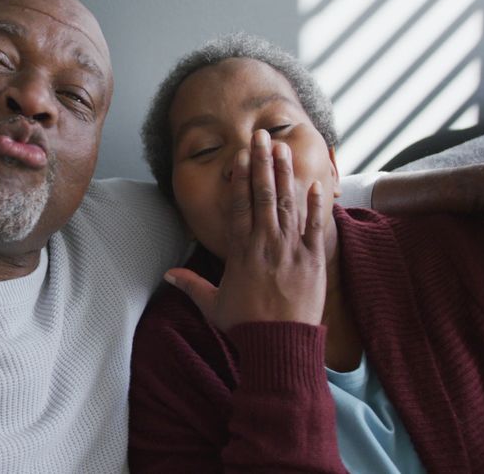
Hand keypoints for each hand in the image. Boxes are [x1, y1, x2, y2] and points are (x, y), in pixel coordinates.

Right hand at [165, 130, 329, 331]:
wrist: (280, 345)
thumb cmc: (246, 326)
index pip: (239, 205)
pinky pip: (316, 227)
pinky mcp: (314, 260)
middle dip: (263, 163)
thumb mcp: (213, 305)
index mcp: (241, 251)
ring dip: (286, 174)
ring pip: (288, 204)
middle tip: (262, 136)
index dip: (241, 177)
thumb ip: (191, 285)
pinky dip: (316, 205)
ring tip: (283, 149)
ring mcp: (291, 249)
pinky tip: (315, 184)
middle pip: (263, 194)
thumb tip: (167, 275)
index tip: (241, 155)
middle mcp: (266, 243)